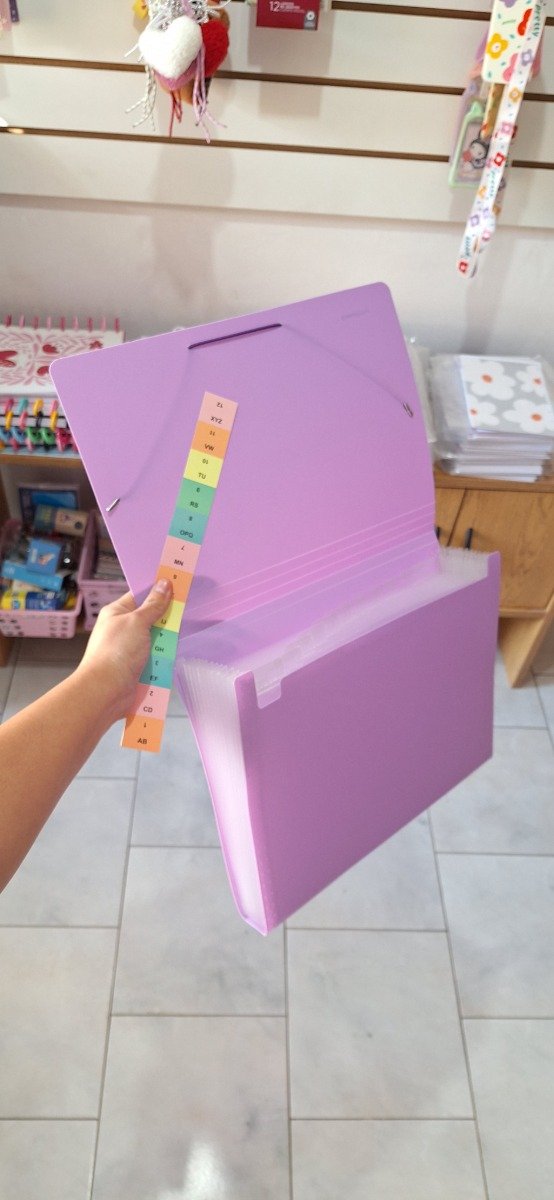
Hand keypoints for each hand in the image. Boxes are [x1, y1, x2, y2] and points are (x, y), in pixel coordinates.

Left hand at [76, 579, 172, 722]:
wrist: (106, 691)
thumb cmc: (117, 651)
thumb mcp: (137, 622)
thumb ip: (153, 605)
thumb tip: (164, 583)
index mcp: (117, 612)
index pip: (139, 595)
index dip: (157, 589)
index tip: (178, 584)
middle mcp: (123, 628)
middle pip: (150, 617)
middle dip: (167, 616)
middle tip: (188, 608)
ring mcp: (130, 648)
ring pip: (155, 638)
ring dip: (167, 638)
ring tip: (185, 631)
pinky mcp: (137, 666)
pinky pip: (155, 656)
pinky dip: (164, 656)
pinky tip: (177, 653)